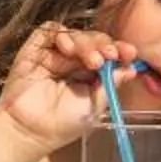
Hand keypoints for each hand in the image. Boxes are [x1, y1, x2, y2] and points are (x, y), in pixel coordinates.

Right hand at [0, 21, 137, 156]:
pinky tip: (67, 49)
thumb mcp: (95, 106)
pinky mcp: (36, 48)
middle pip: (95, 40)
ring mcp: (55, 54)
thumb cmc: (62, 125)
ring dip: (88, 43)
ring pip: (77, 34)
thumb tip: (132, 68)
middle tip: (111, 55)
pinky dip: (64, 35)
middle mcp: (74, 63)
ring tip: (92, 61)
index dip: (120, 51)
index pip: (108, 55)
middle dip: (106, 45)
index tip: (130, 53)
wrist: (29, 130)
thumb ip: (111, 84)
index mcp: (90, 76)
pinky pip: (52, 30)